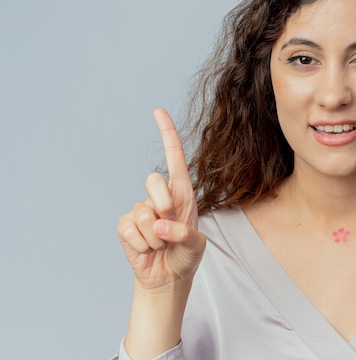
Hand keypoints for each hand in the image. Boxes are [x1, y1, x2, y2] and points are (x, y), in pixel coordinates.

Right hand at [117, 108, 205, 290]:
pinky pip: (129, 229)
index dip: (167, 134)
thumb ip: (185, 234)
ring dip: (155, 236)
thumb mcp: (196, 246)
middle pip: (153, 181)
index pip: (174, 157)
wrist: (168, 278)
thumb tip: (159, 224)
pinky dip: (141, 244)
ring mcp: (141, 210)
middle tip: (170, 229)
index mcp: (182, 192)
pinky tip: (147, 249)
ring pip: (142, 212)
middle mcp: (160, 196)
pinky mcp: (125, 225)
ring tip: (161, 244)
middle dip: (163, 205)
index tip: (159, 111)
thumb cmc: (186, 256)